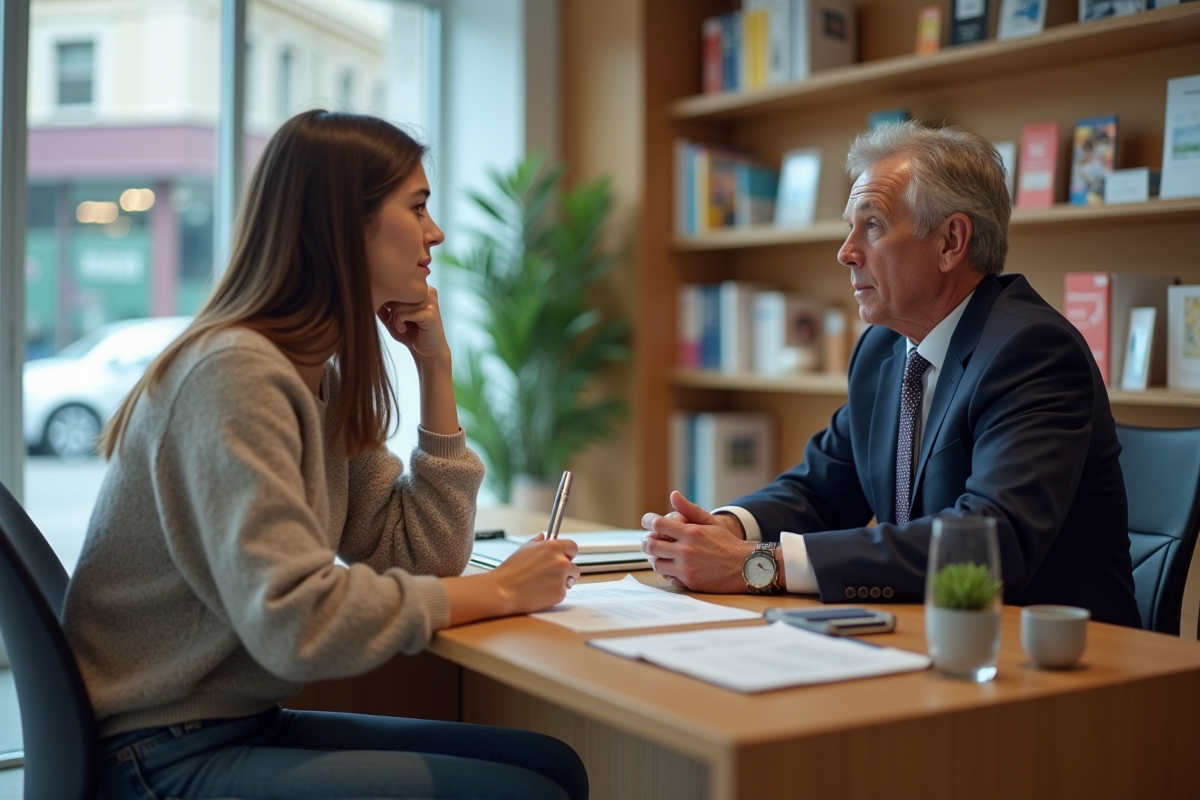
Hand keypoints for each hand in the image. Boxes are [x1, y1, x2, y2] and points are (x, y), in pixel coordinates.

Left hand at [377, 286, 449, 363]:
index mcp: (420, 289)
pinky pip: (404, 314)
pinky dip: (399, 324)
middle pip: (397, 294)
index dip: (388, 300)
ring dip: (395, 319)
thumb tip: (368, 292)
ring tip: (402, 327)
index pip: (396, 286)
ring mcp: (430, 302)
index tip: (389, 312)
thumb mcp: (392, 318)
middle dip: (392, 311)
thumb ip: (383, 306)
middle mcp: (427, 291)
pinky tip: (404, 329)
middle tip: (398, 322)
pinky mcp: (430, 313)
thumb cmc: (411, 334)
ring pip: (399, 305)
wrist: (427, 353)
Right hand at [489, 534, 580, 613]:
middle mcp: (561, 561)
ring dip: (562, 580)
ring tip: (544, 582)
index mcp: (553, 547)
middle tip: (550, 572)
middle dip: (565, 568)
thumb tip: (543, 536)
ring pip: (570, 579)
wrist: (504, 591)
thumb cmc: (511, 571)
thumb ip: (538, 542)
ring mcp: (562, 578)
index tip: (563, 556)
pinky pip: (563, 592)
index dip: (567, 552)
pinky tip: (540, 591)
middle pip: (573, 565)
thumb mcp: (523, 549)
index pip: (572, 547)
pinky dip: (554, 592)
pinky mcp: (560, 594)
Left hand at [640, 491, 755, 592]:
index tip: (646, 521)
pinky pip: (667, 576)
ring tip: (657, 553)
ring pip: (656, 563)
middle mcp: (686, 550)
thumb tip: (673, 495)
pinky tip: (669, 565)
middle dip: (646, 541)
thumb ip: (689, 509)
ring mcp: (686, 568)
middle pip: (651, 545)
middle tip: (647, 540)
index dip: (647, 521)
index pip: (658, 524)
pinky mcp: (689, 582)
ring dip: (653, 557)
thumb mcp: (710, 522)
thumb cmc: (727, 543)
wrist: (745, 567)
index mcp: (690, 532)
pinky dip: (665, 570)